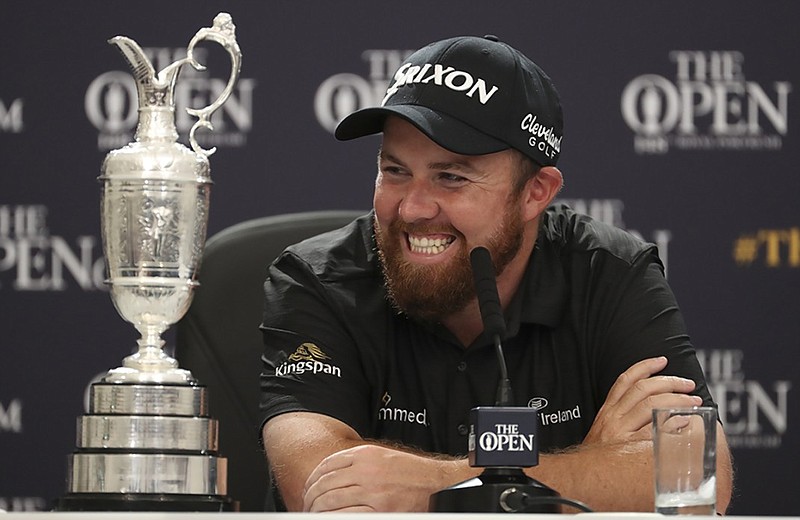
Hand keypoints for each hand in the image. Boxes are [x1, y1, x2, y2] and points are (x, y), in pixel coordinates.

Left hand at [303, 444, 454, 511]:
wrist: (434, 483)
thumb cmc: (409, 472)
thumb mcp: (380, 456)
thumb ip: (355, 462)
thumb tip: (327, 474)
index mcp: (365, 455)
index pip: (326, 466)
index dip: (312, 479)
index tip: (308, 488)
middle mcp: (366, 471)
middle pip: (325, 483)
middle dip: (311, 497)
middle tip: (307, 505)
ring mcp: (372, 491)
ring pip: (331, 500)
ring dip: (318, 509)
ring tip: (315, 514)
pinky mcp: (379, 509)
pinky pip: (345, 514)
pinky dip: (334, 517)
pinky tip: (331, 518)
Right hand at [583, 356, 701, 444]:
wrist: (581, 476)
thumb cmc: (597, 455)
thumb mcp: (603, 429)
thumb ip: (621, 416)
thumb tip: (649, 406)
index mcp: (608, 410)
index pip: (626, 380)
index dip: (645, 367)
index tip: (661, 361)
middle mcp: (613, 417)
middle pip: (643, 389)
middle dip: (669, 383)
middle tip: (687, 385)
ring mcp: (621, 431)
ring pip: (651, 405)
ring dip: (676, 401)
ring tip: (692, 402)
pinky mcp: (629, 447)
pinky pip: (654, 431)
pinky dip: (671, 424)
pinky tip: (683, 422)